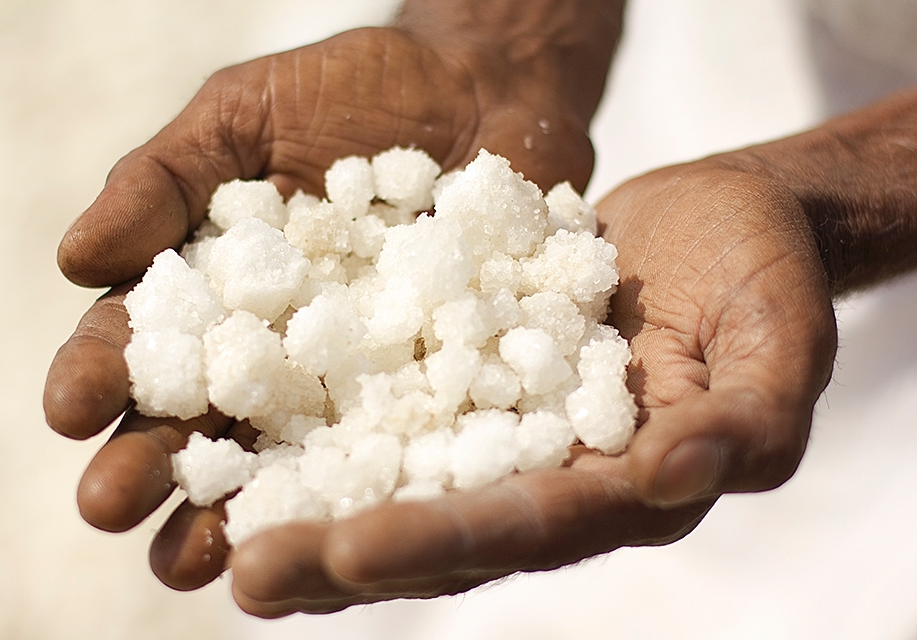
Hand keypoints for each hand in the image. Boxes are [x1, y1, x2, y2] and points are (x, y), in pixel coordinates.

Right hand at [43, 16, 606, 600]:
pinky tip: (336, 530)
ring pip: (290, 459)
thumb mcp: (244, 113)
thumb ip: (163, 180)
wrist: (483, 89)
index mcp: (218, 295)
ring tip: (195, 558)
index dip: (103, 376)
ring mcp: (358, 379)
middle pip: (206, 422)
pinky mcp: (440, 388)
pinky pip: (401, 447)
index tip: (71, 409)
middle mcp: (280, 354)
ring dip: (242, 509)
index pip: (147, 345)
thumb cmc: (353, 91)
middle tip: (111, 507)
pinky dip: (366, 490)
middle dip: (155, 466)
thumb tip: (76, 263)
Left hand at [212, 159, 837, 616]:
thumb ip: (749, 420)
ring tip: (222, 530)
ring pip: (403, 480)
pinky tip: (257, 431)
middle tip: (247, 575)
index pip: (527, 529)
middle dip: (347, 553)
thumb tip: (675, 475)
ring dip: (317, 507)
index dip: (442, 543)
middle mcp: (551, 474)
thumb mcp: (777, 341)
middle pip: (445, 528)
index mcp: (623, 487)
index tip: (348, 553)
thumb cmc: (760, 273)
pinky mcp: (470, 372)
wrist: (717, 216)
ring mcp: (505, 428)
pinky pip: (396, 403)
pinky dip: (331, 423)